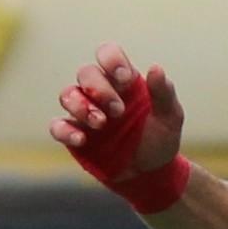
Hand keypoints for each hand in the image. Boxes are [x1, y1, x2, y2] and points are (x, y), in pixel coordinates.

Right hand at [54, 42, 191, 209]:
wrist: (152, 174)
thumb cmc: (160, 140)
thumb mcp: (170, 118)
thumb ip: (164, 93)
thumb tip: (155, 68)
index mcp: (122, 81)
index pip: (107, 54)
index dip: (111, 60)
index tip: (125, 78)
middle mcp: (100, 92)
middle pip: (86, 73)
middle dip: (99, 88)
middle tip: (118, 111)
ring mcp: (84, 113)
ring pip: (67, 95)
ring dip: (81, 106)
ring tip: (101, 123)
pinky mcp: (74, 135)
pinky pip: (57, 126)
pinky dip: (64, 130)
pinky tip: (81, 139)